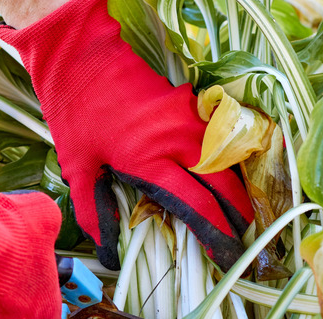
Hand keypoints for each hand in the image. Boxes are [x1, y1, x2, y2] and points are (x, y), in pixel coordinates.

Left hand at [0, 0, 253, 270]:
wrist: (83, 59)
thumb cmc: (77, 114)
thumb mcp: (77, 168)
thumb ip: (93, 212)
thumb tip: (108, 251)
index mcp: (150, 161)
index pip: (198, 206)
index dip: (217, 234)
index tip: (226, 255)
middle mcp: (179, 141)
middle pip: (225, 185)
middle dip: (240, 214)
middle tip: (245, 238)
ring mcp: (190, 118)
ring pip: (229, 159)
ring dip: (239, 188)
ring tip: (243, 213)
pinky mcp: (192, 103)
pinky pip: (219, 138)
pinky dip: (228, 161)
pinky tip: (228, 177)